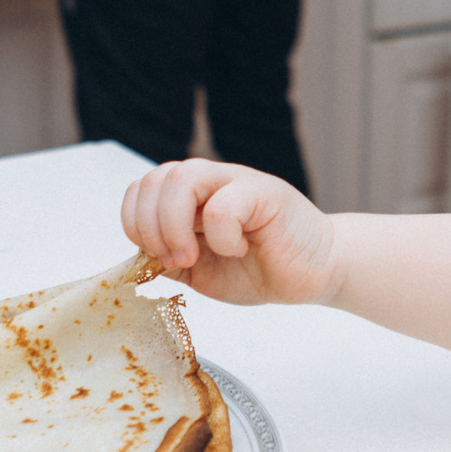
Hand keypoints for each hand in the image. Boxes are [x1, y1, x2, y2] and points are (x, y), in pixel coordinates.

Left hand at [122, 160, 338, 307]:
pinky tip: (238, 249)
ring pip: (182, 178)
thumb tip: (137, 259)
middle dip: (150, 226)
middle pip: (155, 178)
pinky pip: (223, 205)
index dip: (134, 222)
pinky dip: (220, 236)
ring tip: (193, 257)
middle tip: (175, 260)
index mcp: (190, 197)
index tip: (155, 258)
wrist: (316, 273)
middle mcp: (210, 181)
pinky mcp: (264, 193)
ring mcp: (237, 182)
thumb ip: (169, 259)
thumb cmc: (262, 269)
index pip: (141, 188)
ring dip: (175, 226)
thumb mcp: (201, 272)